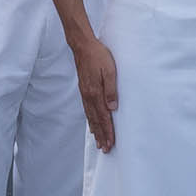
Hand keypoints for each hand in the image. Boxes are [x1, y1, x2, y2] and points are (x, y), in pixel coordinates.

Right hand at [73, 39, 120, 153]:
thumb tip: (113, 107)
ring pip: (91, 117)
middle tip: (105, 149)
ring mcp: (85, 94)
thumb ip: (111, 89)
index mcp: (95, 93)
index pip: (104, 117)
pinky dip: (90, 120)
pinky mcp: (84, 90)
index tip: (111, 143)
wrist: (83, 46)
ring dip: (95, 130)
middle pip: (96, 120)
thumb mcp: (110, 70)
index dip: (108, 131)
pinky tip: (92, 124)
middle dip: (101, 135)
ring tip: (99, 142)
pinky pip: (87, 110)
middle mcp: (88, 96)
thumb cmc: (99, 56)